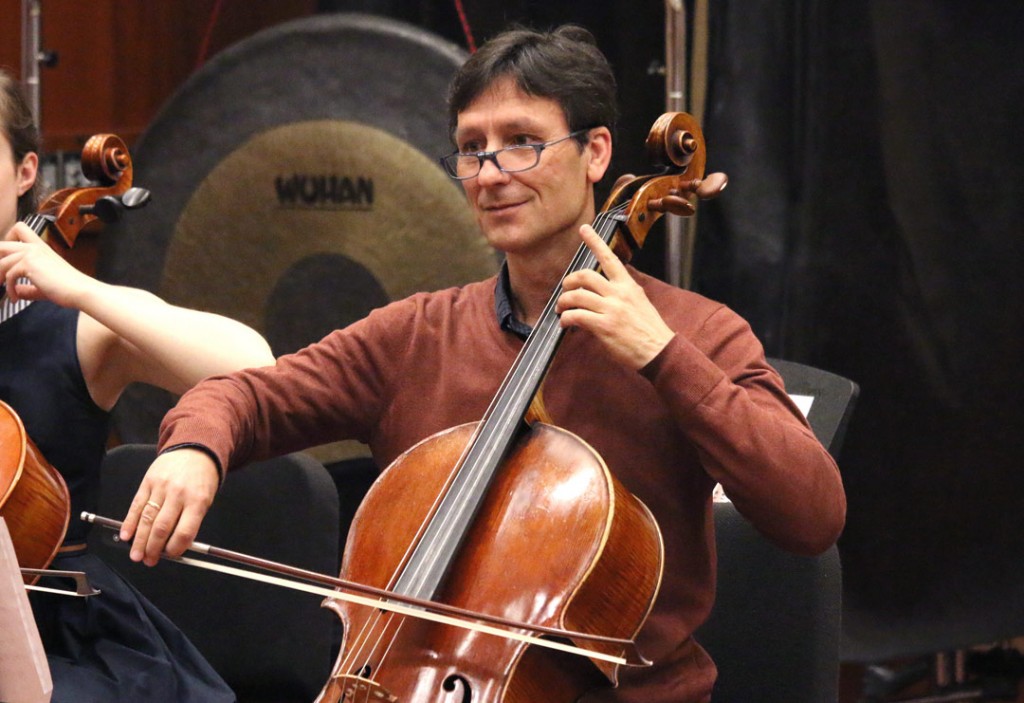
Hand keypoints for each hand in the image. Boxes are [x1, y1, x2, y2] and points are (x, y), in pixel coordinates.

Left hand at [0, 222, 91, 305]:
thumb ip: (28, 288)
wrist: (79, 290)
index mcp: (40, 247)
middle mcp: (34, 247)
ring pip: (2, 262)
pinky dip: (9, 289)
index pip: (19, 228)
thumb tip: (17, 291)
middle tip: (0, 278)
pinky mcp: (29, 264)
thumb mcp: (44, 286)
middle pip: (2, 244)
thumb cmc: (68, 288)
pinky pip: (9, 275)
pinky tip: (15, 299)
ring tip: (5, 292)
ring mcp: (31, 254)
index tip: (6, 256)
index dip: (7, 239)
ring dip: (0, 278)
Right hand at [120, 448, 219, 565]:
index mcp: (197, 500)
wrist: (195, 449)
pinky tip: (125, 535)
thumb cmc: (202, 478)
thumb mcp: (206, 499)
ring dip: (139, 540)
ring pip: (147, 518)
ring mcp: (161, 487)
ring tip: (136, 555)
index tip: (171, 555)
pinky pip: (136, 505)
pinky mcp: (147, 481)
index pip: (185, 530)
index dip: (176, 547)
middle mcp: (178, 494)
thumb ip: (192, 520)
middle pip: (162, 527)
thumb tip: (176, 545)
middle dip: (153, 548)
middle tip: (148, 560)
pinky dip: (130, 522)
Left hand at [555, 224, 674, 369]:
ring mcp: (611, 309)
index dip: (595, 242)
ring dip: (564, 302)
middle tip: (565, 290)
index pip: (609, 258)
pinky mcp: (604, 326)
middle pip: (585, 275)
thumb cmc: (649, 331)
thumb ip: (621, 294)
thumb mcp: (640, 303)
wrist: (660, 351)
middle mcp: (619, 294)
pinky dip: (566, 318)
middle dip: (569, 281)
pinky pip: (576, 316)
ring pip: (577, 295)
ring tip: (561, 309)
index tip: (584, 229)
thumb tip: (601, 293)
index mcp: (628, 286)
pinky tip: (566, 323)